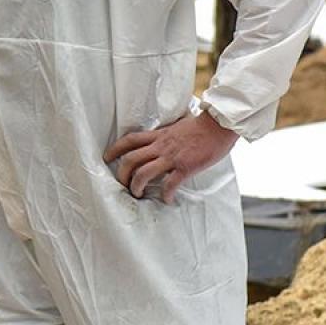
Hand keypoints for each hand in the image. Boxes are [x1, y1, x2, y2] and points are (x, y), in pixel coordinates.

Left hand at [103, 112, 238, 203]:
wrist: (219, 125)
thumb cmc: (200, 127)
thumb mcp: (175, 127)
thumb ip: (164, 136)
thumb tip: (159, 141)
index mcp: (158, 135)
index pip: (129, 140)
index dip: (114, 149)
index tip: (107, 157)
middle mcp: (160, 146)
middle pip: (130, 159)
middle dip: (122, 174)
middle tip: (122, 184)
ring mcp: (172, 157)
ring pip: (144, 173)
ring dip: (137, 186)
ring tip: (138, 194)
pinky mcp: (185, 167)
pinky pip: (170, 184)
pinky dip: (166, 194)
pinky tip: (166, 199)